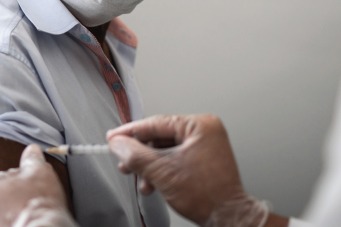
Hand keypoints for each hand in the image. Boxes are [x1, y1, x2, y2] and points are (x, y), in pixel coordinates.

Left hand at [0, 145, 75, 226]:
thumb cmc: (36, 203)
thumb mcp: (39, 172)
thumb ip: (32, 159)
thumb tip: (32, 149)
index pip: (1, 183)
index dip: (20, 185)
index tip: (30, 193)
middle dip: (11, 202)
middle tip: (28, 206)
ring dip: (9, 216)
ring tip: (25, 217)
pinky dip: (9, 225)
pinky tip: (21, 224)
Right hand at [107, 114, 267, 225]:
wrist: (227, 217)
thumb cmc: (207, 195)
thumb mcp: (162, 172)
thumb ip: (135, 155)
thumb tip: (118, 144)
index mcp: (200, 125)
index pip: (157, 123)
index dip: (130, 132)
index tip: (113, 137)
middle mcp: (205, 131)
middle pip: (160, 137)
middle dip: (140, 155)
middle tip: (124, 163)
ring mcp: (205, 145)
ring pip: (166, 150)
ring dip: (149, 166)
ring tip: (140, 179)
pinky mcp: (203, 159)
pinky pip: (175, 158)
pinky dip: (162, 170)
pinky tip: (153, 183)